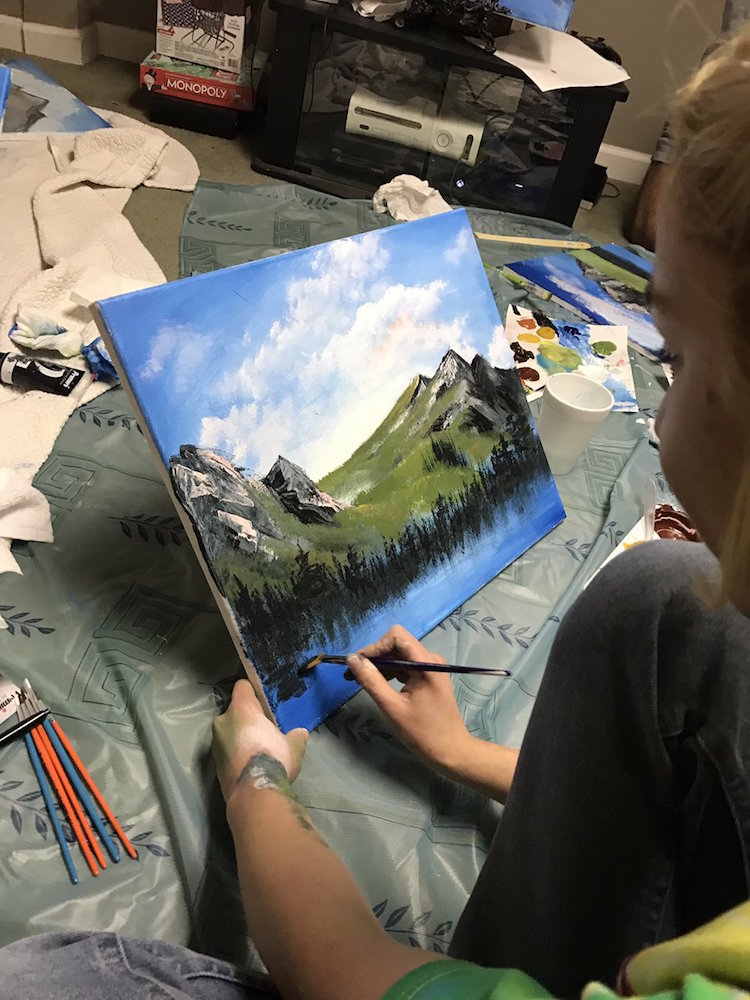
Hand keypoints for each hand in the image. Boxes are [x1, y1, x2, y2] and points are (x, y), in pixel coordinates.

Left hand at [212, 679, 308, 802]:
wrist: (254, 793)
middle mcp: (223, 720)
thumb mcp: (294, 746)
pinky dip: (235, 751)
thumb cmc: (273, 758)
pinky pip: (226, 748)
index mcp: (241, 708)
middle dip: (248, 717)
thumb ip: (296, 735)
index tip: (263, 700)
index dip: (253, 691)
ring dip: (240, 735)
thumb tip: (300, 733)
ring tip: (257, 748)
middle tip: (264, 727)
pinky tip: (249, 762)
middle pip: (235, 710)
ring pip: (229, 730)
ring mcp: (215, 742)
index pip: (242, 686)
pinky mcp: (214, 762)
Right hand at [346, 625, 471, 774]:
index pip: (396, 636)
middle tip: (353, 675)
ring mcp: (430, 668)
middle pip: (397, 645)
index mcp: (426, 663)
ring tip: (361, 681)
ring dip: (380, 666)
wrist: (450, 751)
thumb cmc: (423, 733)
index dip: (375, 647)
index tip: (359, 665)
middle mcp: (430, 659)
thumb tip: (352, 659)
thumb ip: (371, 681)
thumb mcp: (392, 708)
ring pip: (399, 655)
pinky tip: (378, 685)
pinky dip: (390, 673)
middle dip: (375, 657)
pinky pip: (405, 667)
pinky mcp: (428, 677)